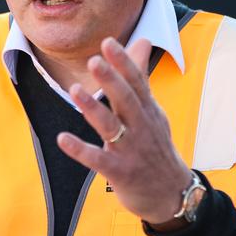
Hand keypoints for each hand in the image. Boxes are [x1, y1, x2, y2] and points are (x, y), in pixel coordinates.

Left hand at [57, 37, 191, 227]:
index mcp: (148, 110)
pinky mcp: (121, 173)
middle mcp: (142, 127)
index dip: (123, 62)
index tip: (107, 42)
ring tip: (74, 90)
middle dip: (111, 80)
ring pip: (111, 127)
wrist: (173, 195)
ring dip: (93, 109)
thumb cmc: (156, 146)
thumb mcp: (153, 110)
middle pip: (126, 100)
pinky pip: (98, 160)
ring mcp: (132, 150)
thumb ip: (141, 76)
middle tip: (94, 61)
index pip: (137, 82)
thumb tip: (143, 40)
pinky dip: (81, 150)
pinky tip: (62, 139)